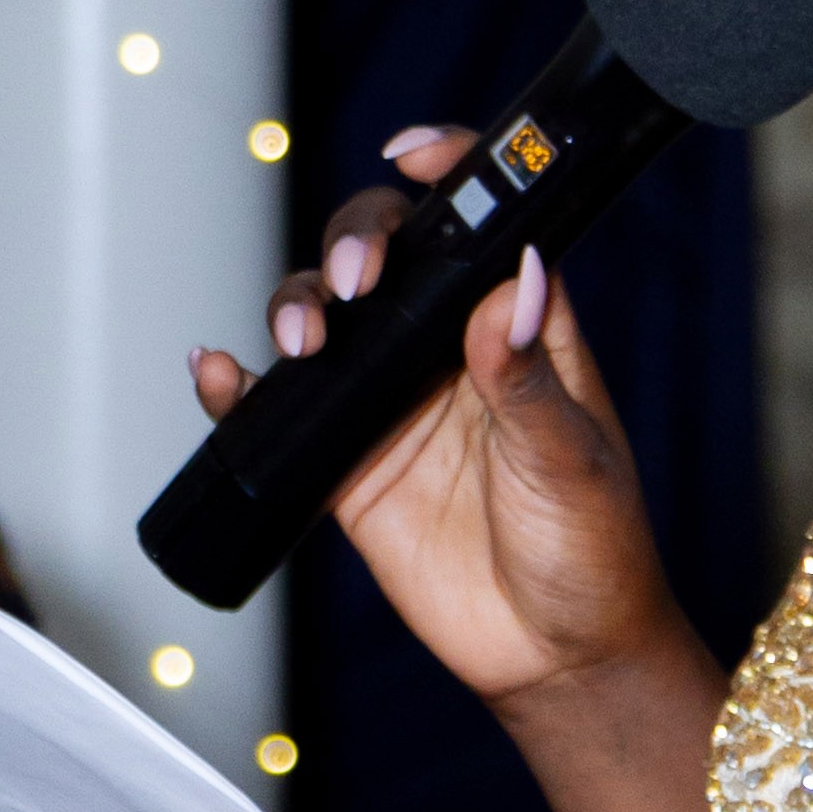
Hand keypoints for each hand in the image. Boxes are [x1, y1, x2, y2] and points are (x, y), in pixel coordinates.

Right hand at [188, 131, 700, 734]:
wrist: (556, 658)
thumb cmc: (594, 551)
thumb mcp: (572, 463)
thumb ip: (530, 378)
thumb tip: (513, 283)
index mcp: (521, 325)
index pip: (481, 223)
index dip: (450, 171)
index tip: (413, 154)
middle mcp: (449, 347)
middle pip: (385, 255)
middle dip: (353, 245)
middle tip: (352, 287)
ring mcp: (392, 401)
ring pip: (325, 320)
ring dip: (296, 307)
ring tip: (298, 340)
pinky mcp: (346, 462)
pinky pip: (282, 411)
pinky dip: (240, 389)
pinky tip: (218, 376)